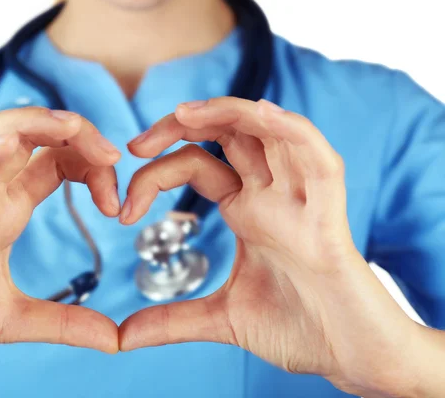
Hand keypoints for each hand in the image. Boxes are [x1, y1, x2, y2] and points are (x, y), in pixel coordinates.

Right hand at [0, 108, 120, 384]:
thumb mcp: (15, 319)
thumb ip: (65, 323)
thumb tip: (114, 339)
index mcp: (7, 208)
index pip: (56, 161)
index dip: (92, 167)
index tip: (116, 203)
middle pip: (28, 135)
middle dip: (73, 132)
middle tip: (112, 154)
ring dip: (28, 124)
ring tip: (69, 127)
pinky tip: (4, 149)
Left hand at [119, 99, 421, 396]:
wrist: (348, 355)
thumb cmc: (296, 328)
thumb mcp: (221, 319)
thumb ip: (172, 320)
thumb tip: (124, 336)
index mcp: (247, 210)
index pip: (196, 165)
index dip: (155, 175)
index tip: (122, 209)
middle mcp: (272, 195)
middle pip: (229, 133)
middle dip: (182, 125)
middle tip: (136, 144)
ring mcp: (300, 199)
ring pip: (270, 132)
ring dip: (229, 113)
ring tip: (184, 114)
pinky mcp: (329, 213)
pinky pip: (317, 157)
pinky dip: (292, 131)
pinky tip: (262, 114)